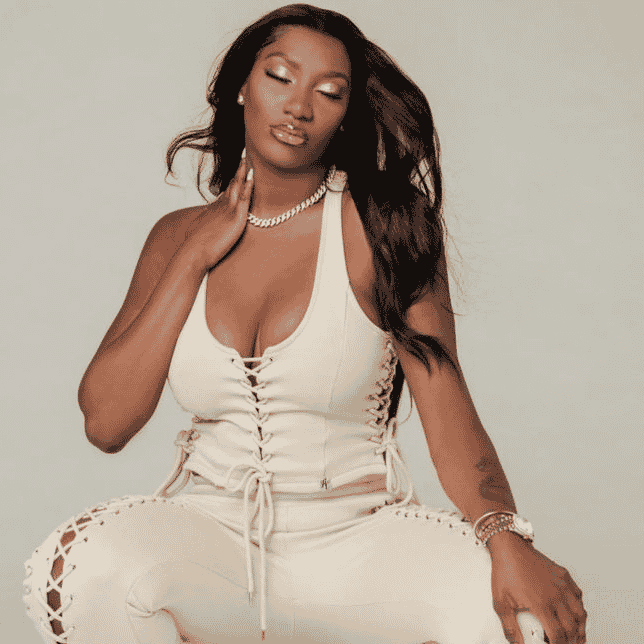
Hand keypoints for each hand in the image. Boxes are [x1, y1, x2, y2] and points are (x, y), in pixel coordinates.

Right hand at [182, 151, 253, 268]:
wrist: (193, 253)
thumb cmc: (194, 247)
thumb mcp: (199, 231)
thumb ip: (204, 224)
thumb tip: (202, 222)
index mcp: (213, 209)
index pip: (226, 192)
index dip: (233, 181)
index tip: (238, 171)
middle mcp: (220, 206)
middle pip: (231, 184)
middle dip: (238, 170)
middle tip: (244, 156)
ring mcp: (228, 210)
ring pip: (237, 186)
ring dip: (243, 172)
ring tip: (248, 158)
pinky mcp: (235, 218)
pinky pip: (244, 198)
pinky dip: (248, 186)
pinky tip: (252, 176)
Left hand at [488, 534, 586, 643]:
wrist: (509, 547)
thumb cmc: (505, 571)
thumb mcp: (501, 603)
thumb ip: (510, 627)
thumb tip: (516, 643)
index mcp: (541, 604)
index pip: (557, 635)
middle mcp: (556, 595)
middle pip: (572, 627)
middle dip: (572, 642)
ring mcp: (562, 585)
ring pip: (580, 613)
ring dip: (581, 629)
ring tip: (577, 638)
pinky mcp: (564, 575)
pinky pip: (578, 595)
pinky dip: (579, 608)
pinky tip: (575, 613)